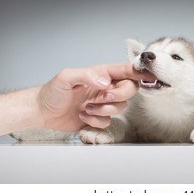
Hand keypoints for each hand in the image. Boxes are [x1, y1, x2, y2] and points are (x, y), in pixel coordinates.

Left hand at [37, 63, 153, 131]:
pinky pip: (108, 121)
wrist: (43, 112)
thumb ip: (88, 75)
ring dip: (104, 110)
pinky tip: (83, 116)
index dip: (140, 72)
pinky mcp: (99, 117)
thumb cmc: (53, 91)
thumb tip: (106, 83)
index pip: (126, 71)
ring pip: (121, 107)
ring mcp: (103, 103)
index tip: (150, 76)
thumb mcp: (67, 77)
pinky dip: (96, 121)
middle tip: (103, 97)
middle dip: (118, 96)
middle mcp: (106, 88)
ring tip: (86, 108)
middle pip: (130, 90)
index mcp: (102, 74)